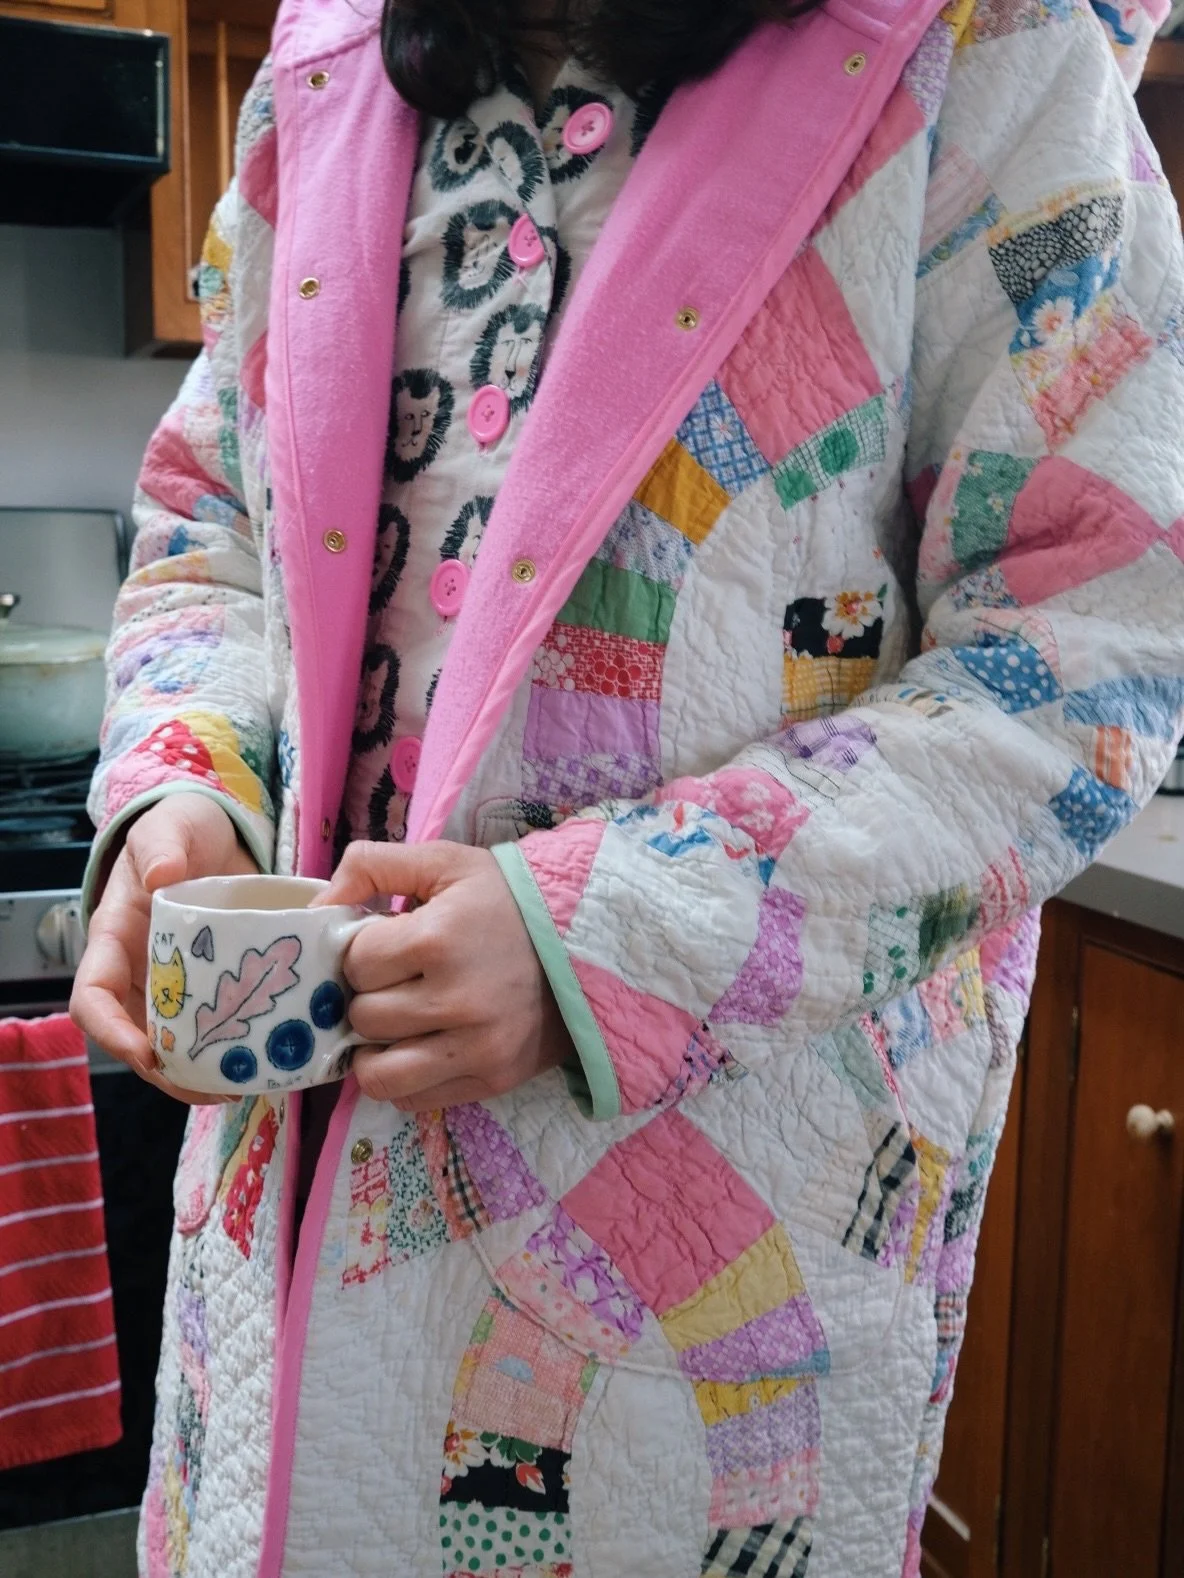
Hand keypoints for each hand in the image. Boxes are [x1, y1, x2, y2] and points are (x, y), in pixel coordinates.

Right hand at [71, 793, 259, 1102]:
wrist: (216, 831)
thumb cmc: (178, 829)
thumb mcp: (167, 829)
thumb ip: (162, 847)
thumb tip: (163, 875)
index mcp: (115, 940)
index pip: (94, 998)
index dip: (112, 1032)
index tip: (146, 1055)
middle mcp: (141, 971)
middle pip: (138, 1037)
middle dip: (167, 1072)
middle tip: (211, 1086)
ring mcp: (177, 982)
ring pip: (176, 1043)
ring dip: (200, 1072)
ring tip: (240, 1085)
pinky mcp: (215, 985)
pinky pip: (215, 1026)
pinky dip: (232, 1048)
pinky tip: (262, 1059)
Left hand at [317, 841, 572, 1109]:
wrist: (589, 942)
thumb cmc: (509, 900)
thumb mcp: (445, 862)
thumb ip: (372, 865)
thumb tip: (316, 906)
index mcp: (438, 939)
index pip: (356, 963)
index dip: (366, 950)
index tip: (391, 943)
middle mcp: (456, 999)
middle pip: (363, 1017)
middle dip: (372, 996)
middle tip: (398, 981)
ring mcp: (476, 1046)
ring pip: (377, 1074)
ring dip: (377, 1050)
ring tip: (397, 1025)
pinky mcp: (493, 1078)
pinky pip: (413, 1101)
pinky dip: (405, 1079)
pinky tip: (421, 1047)